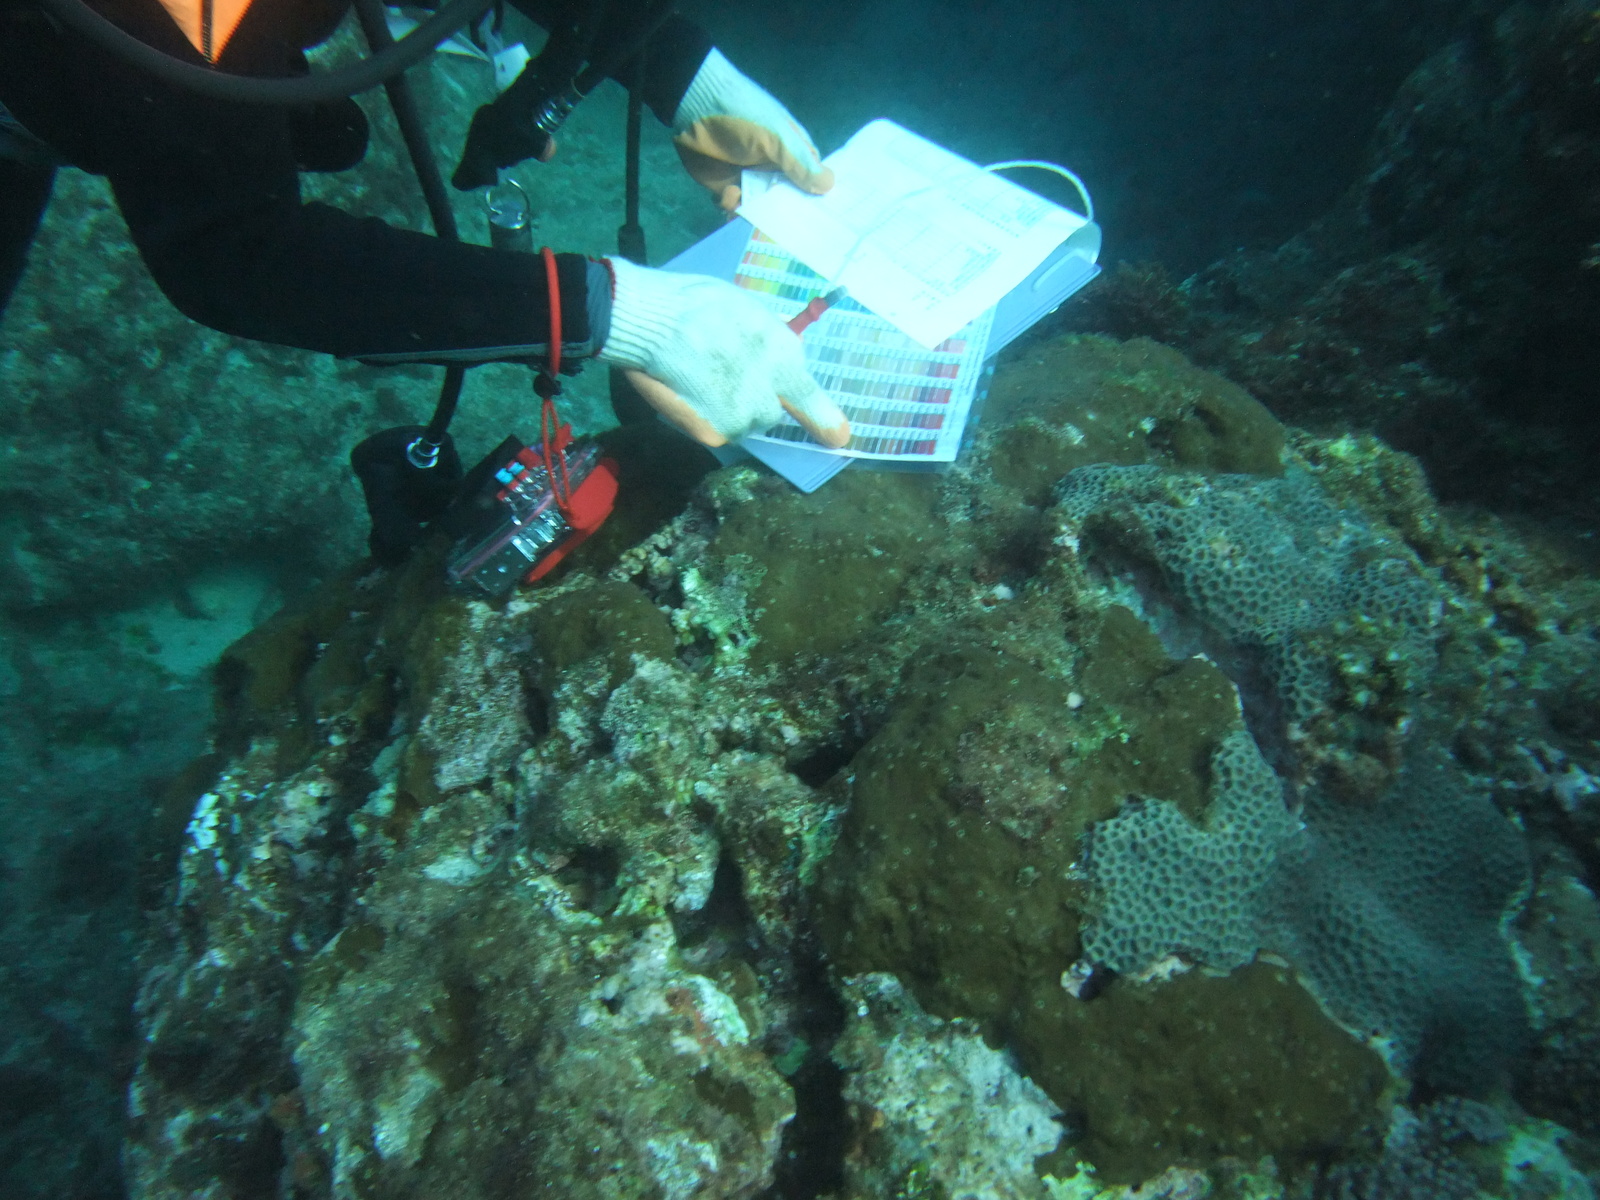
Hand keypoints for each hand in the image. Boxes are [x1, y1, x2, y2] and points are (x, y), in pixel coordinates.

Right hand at [598, 257, 849, 448]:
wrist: (652, 320)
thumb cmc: (697, 304)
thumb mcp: (749, 312)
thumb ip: (769, 342)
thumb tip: (777, 360)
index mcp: (783, 356)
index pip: (810, 399)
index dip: (824, 421)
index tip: (838, 438)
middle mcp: (768, 392)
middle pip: (770, 412)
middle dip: (755, 400)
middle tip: (727, 376)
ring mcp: (740, 416)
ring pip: (743, 423)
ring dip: (730, 409)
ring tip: (701, 378)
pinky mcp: (713, 432)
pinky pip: (717, 430)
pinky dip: (705, 417)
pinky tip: (687, 391)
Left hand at [672, 49, 834, 212]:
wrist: (694, 108)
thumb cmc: (744, 118)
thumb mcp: (777, 138)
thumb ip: (801, 164)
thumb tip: (830, 186)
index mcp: (791, 152)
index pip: (810, 180)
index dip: (815, 198)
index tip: (821, 220)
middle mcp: (773, 169)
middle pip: (786, 201)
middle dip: (786, 215)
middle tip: (787, 232)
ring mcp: (749, 180)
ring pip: (761, 209)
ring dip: (759, 217)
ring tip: (756, 221)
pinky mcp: (725, 188)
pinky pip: (735, 209)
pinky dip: (733, 209)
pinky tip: (728, 196)